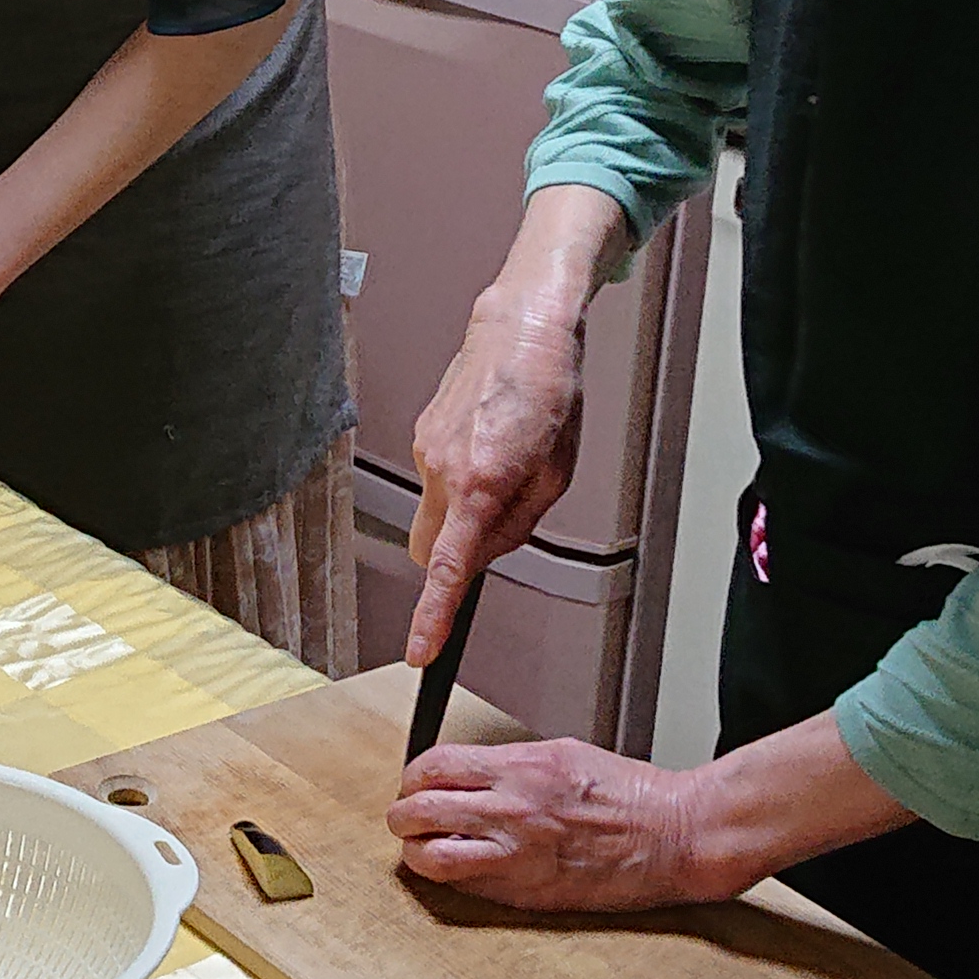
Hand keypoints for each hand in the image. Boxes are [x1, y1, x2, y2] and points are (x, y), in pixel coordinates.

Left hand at [389, 738, 727, 909]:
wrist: (674, 836)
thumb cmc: (631, 795)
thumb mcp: (563, 754)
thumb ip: (509, 767)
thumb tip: (468, 776)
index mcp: (521, 768)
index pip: (433, 766)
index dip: (413, 777)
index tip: (416, 784)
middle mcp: (512, 810)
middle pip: (418, 812)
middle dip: (403, 816)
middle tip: (407, 820)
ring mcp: (517, 856)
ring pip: (430, 858)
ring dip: (416, 854)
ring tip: (422, 850)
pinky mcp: (528, 893)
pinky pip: (468, 888)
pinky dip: (454, 880)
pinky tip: (462, 872)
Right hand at [404, 293, 588, 664]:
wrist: (521, 327)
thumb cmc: (548, 389)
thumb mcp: (557, 471)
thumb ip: (521, 522)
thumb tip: (491, 551)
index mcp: (481, 483)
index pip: (447, 568)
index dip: (433, 615)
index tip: (422, 650)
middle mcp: (443, 469)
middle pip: (428, 550)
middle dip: (452, 557)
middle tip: (496, 529)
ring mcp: (426, 450)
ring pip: (433, 514)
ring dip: (464, 511)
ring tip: (507, 464)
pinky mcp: (422, 434)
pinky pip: (435, 481)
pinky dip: (460, 480)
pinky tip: (491, 445)